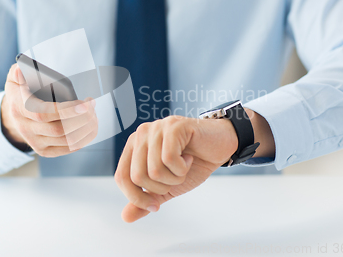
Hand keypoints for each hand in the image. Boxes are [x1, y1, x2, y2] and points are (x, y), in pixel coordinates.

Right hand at [1, 64, 97, 155]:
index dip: (66, 110)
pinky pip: (68, 149)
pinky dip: (84, 139)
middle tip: (92, 105)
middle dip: (82, 118)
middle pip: (59, 129)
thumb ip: (18, 72)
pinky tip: (90, 128)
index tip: (84, 104)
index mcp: (19, 109)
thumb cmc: (21, 92)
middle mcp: (26, 128)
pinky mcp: (44, 151)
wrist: (14, 114)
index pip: (43, 113)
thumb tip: (21, 70)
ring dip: (86, 128)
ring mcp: (34, 142)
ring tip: (94, 115)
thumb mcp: (15, 79)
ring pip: (66, 140)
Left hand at [114, 115, 237, 222]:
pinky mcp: (173, 126)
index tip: (156, 205)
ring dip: (174, 178)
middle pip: (137, 176)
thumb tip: (125, 217)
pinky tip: (189, 158)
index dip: (137, 198)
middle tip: (176, 178)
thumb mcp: (166, 187)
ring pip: (154, 170)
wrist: (220, 146)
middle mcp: (141, 134)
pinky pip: (169, 159)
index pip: (121, 177)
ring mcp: (156, 128)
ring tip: (184, 166)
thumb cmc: (193, 163)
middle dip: (161, 188)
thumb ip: (146, 199)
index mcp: (134, 146)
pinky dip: (182, 167)